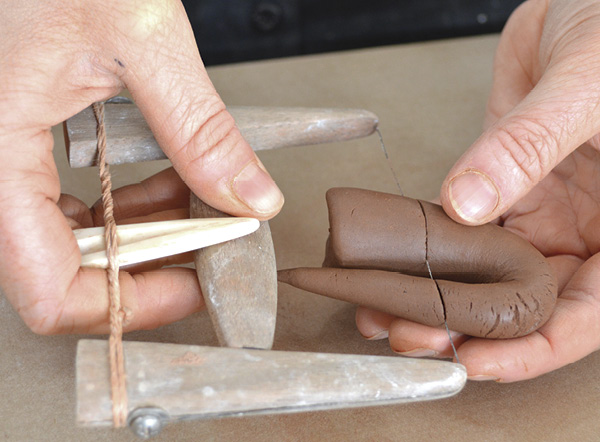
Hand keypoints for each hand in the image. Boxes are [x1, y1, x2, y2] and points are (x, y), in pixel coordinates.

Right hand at [0, 1, 282, 333]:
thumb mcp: (142, 41)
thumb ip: (199, 128)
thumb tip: (250, 197)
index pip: (50, 291)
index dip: (129, 304)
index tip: (192, 287)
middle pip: (67, 272)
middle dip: (150, 263)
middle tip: (209, 241)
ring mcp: (5, 160)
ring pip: (75, 240)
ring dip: (146, 232)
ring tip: (200, 203)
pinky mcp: (25, 145)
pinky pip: (75, 203)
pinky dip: (131, 204)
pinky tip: (172, 180)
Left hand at [356, 0, 599, 380]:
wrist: (587, 3)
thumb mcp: (590, 87)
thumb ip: (532, 146)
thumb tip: (470, 201)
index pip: (584, 313)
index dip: (531, 347)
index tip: (475, 360)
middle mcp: (582, 229)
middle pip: (524, 303)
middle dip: (468, 329)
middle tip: (413, 337)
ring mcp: (538, 210)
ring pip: (485, 274)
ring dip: (436, 296)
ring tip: (386, 313)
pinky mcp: (500, 186)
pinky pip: (458, 229)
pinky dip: (425, 250)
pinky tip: (391, 265)